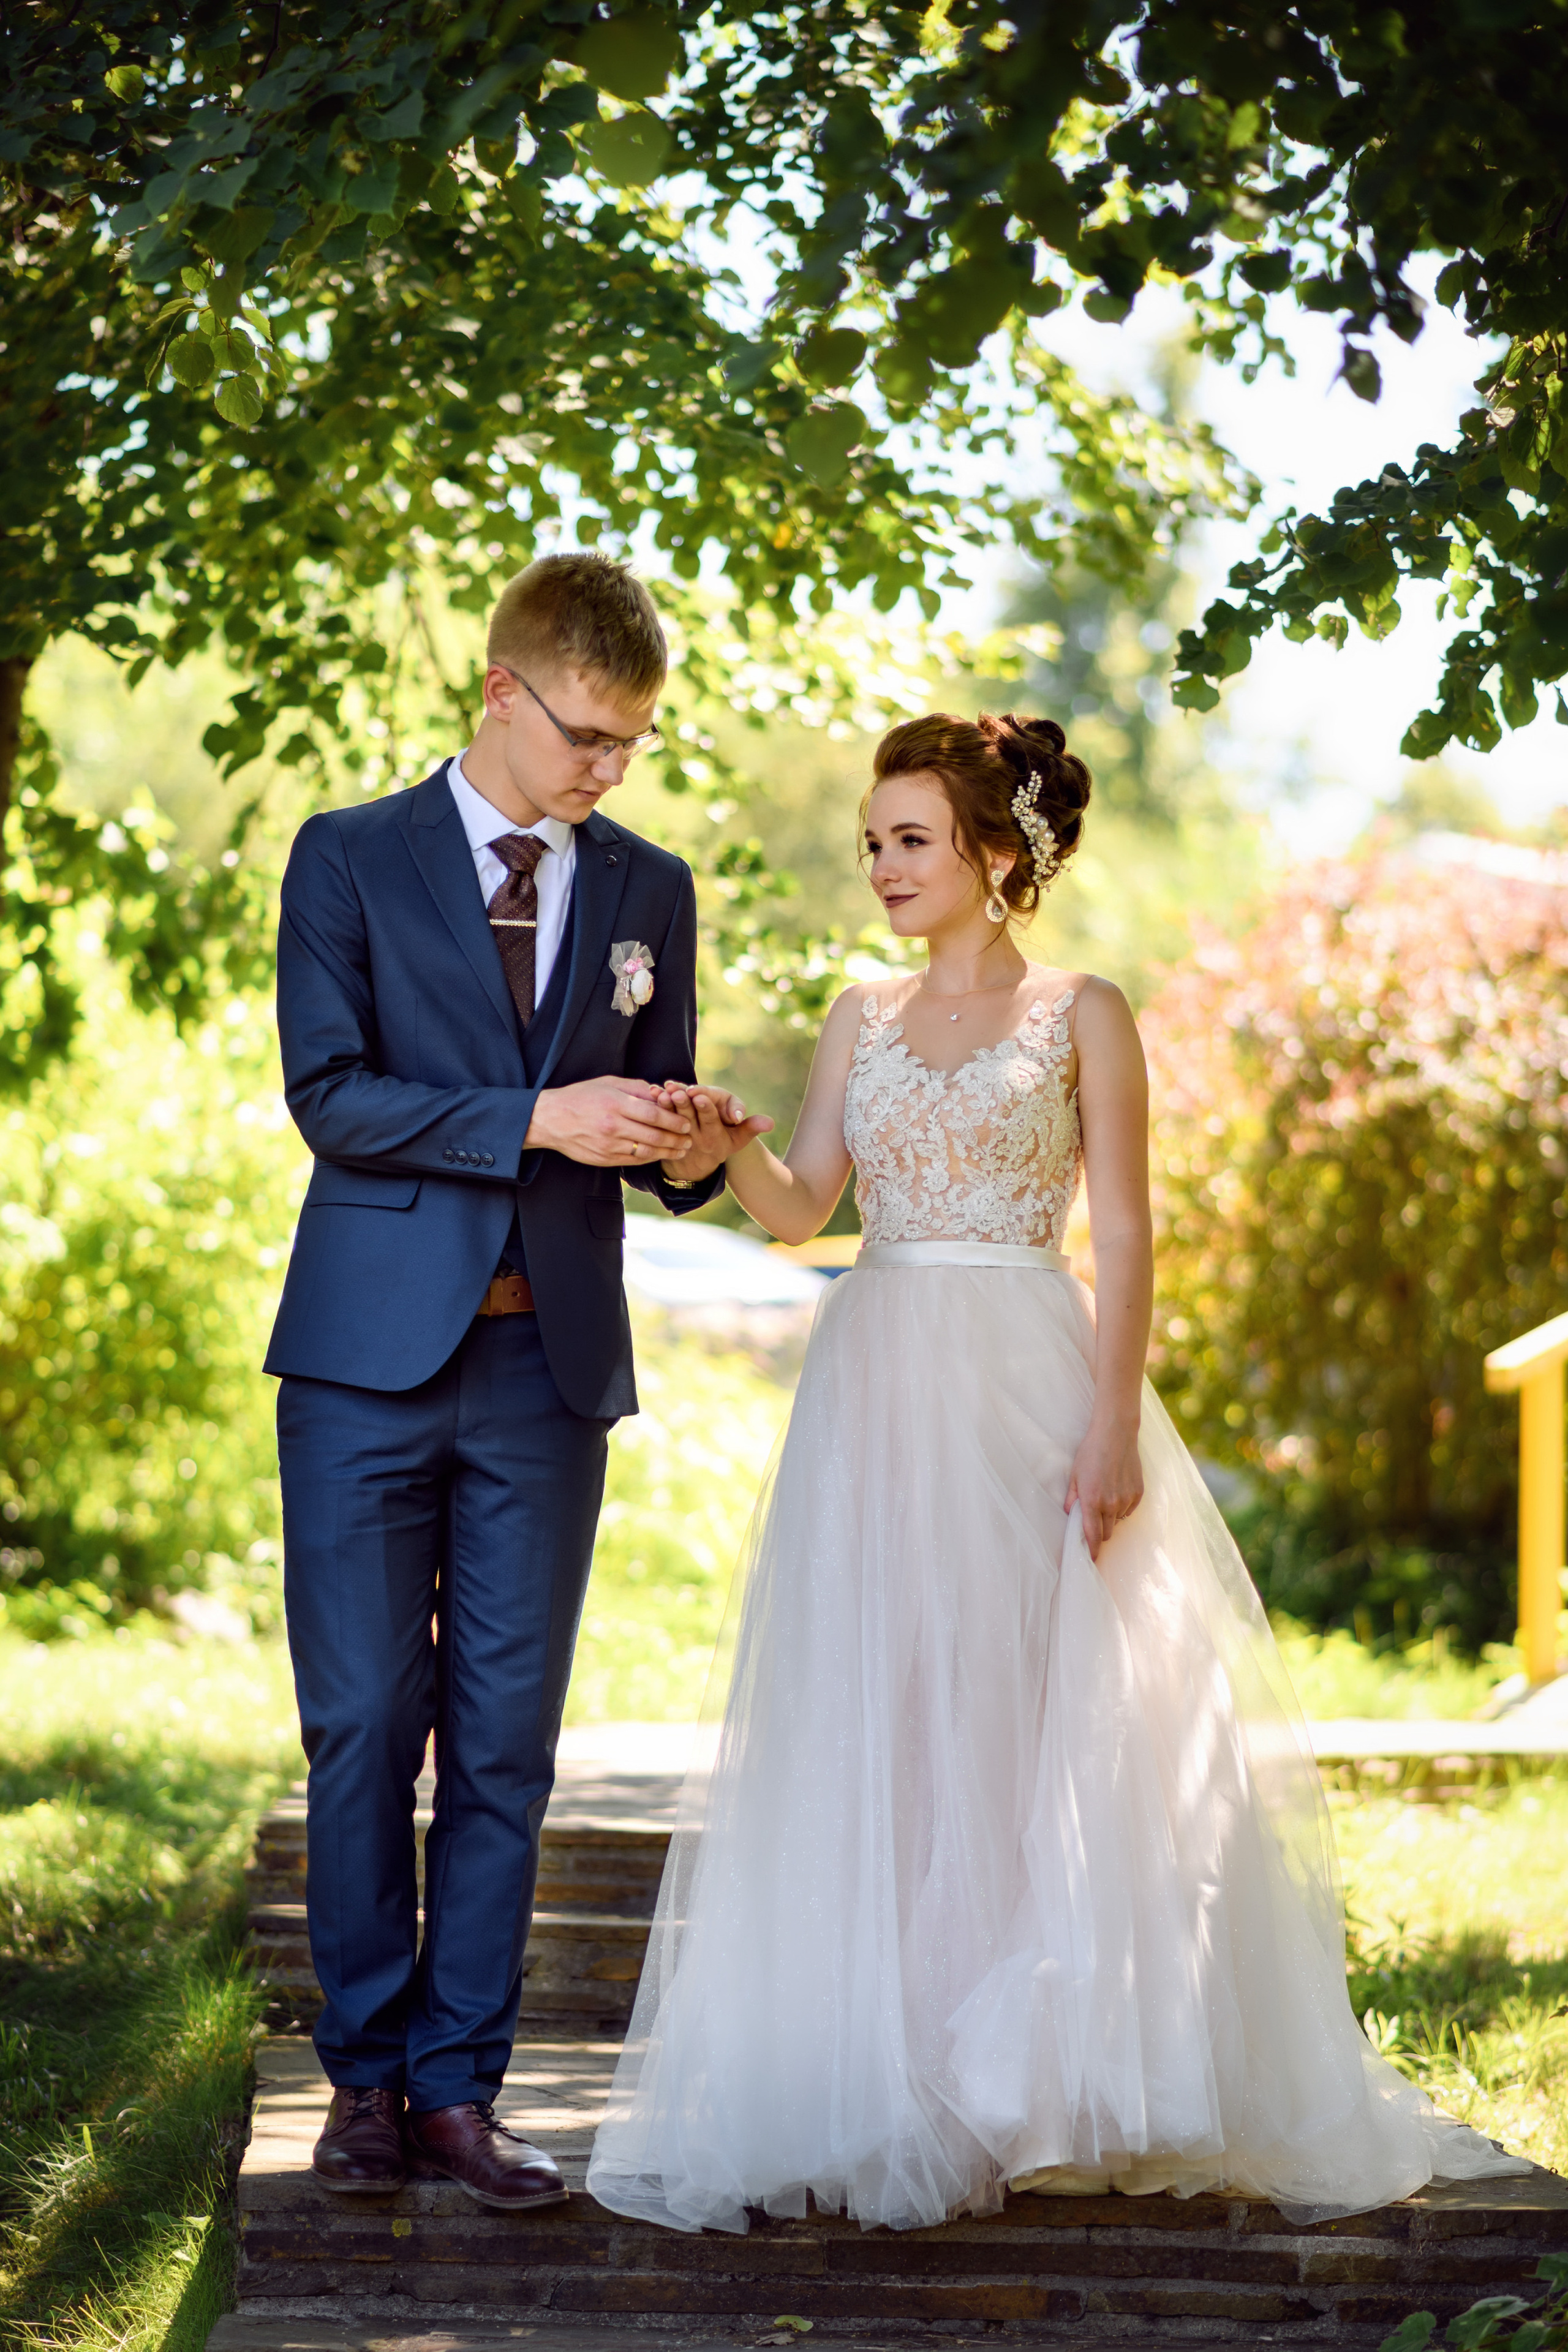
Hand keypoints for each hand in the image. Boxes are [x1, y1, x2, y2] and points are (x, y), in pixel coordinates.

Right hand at [525, 1075, 693, 1168]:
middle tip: (690, 1139)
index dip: (674, 1120)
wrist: (550, 1119)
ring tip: (681, 1150)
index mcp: (616, 1104)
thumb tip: (662, 1093)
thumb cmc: (581, 1097)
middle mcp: (613, 1127)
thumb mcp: (608, 1083)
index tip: (686, 1123)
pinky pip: (633, 1160)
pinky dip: (649, 1159)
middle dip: (676, 1139)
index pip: (654, 1115)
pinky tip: (660, 1155)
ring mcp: (608, 1145)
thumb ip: (636, 1088)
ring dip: (667, 1152)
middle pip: (654, 1136)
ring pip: (646, 1152)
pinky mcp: (604, 1159)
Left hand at [658, 1084, 774, 1183]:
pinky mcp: (666, 1133)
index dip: (705, 1108)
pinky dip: (656, 1106)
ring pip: (672, 1119)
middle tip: (678, 1091)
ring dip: (667, 1105)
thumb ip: (752, 1128)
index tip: (701, 1095)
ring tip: (663, 1092)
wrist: (696, 1167)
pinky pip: (660, 1119)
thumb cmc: (723, 1143)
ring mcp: (678, 1136)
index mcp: (715, 1136)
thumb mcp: (739, 1139)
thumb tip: (770, 1123)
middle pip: (689, 1118)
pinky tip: (652, 1093)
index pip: (710, 1121)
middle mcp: (696, 1137)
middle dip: (684, 1104)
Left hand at [1065, 1417, 1143, 1561]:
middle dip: (1100, 1531)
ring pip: (1118, 1521)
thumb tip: (1070, 1514)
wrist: (1115, 1434)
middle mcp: (1111, 1504)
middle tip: (1094, 1518)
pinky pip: (1129, 1510)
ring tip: (1106, 1495)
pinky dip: (1122, 1506)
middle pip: (1106, 1533)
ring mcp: (1126, 1499)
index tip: (1090, 1560)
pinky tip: (1117, 1489)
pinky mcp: (1138, 1494)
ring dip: (1111, 1517)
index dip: (1091, 1551)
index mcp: (1092, 1501)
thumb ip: (1072, 1499)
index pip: (1092, 1536)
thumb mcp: (1074, 1475)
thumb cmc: (1091, 1453)